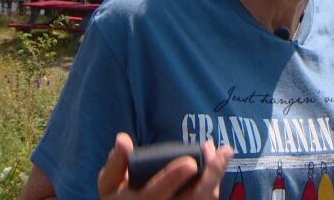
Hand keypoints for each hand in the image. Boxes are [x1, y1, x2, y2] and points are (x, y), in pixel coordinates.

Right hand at [98, 133, 232, 199]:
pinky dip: (214, 181)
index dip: (172, 179)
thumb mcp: (110, 184)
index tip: (190, 163)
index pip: (155, 194)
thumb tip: (122, 139)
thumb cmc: (120, 197)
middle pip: (191, 199)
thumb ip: (116, 163)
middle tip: (222, 152)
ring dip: (216, 176)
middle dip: (210, 177)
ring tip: (224, 151)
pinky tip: (219, 161)